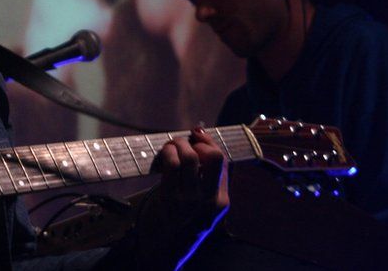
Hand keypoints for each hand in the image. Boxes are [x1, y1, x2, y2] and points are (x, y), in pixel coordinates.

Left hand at [136, 127, 228, 268]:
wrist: (165, 252)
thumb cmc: (182, 226)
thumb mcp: (205, 209)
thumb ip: (207, 184)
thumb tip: (199, 145)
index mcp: (221, 201)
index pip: (223, 162)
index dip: (210, 143)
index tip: (198, 135)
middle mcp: (209, 200)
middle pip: (213, 156)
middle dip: (198, 141)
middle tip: (186, 141)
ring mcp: (189, 199)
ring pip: (189, 157)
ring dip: (178, 144)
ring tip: (172, 145)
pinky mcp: (168, 198)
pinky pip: (171, 165)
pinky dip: (167, 153)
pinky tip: (164, 155)